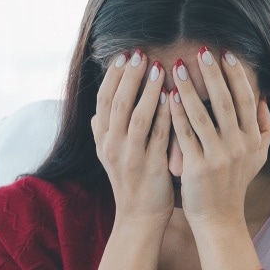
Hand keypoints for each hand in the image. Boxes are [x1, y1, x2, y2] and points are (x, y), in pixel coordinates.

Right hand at [91, 52, 172, 227]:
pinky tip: (172, 97)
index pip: (103, 100)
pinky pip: (158, 136)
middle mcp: (111, 145)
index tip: (123, 55)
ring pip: (136, 117)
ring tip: (159, 67)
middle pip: (118, 103)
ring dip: (147, 90)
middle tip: (139, 53)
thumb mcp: (109, 155)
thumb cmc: (129, 180)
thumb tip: (96, 112)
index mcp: (102, 139)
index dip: (113, 76)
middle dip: (129, 76)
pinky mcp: (151, 166)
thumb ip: (103, 132)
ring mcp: (130, 156)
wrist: (139, 216)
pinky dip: (164, 115)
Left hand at [165, 46, 269, 230]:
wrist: (219, 219)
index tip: (226, 54)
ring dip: (189, 89)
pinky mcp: (197, 167)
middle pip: (225, 102)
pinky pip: (184, 134)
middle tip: (201, 51)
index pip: (245, 100)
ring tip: (176, 67)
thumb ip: (265, 128)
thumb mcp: (258, 157)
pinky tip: (167, 96)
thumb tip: (264, 99)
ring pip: (202, 115)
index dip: (236, 76)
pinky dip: (176, 114)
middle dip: (213, 74)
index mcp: (252, 139)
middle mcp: (238, 146)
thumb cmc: (235, 184)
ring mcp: (218, 157)